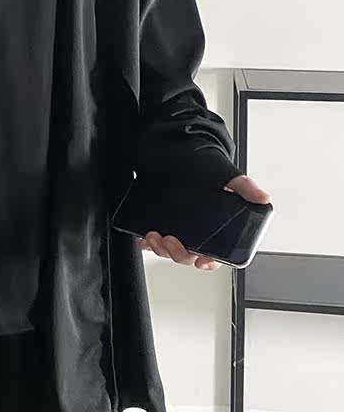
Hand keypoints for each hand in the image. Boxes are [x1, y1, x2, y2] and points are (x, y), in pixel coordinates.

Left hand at [138, 174, 270, 271]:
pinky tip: (147, 237)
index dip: (209, 261)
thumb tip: (263, 197)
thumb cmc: (205, 164)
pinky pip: (156, 240)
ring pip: (172, 250)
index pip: (216, 254)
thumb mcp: (227, 174)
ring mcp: (179, 227)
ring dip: (162, 249)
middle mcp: (198, 230)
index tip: (201, 260)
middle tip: (172, 241)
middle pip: (191, 255)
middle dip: (180, 254)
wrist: (179, 149)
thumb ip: (245, 186)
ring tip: (155, 237)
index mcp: (218, 227)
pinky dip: (150, 242)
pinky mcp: (162, 221)